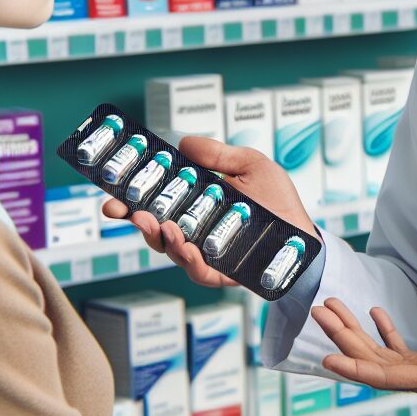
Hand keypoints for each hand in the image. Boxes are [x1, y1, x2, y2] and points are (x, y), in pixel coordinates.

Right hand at [101, 137, 316, 288]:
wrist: (305, 237)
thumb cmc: (278, 200)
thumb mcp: (252, 165)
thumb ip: (219, 155)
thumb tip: (183, 142)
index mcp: (195, 201)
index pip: (155, 197)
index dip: (130, 196)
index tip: (111, 191)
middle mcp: (193, 227)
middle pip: (153, 225)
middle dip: (132, 218)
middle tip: (119, 210)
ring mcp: (204, 252)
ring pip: (171, 249)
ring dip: (159, 237)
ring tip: (160, 225)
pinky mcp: (221, 273)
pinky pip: (199, 271)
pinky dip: (189, 260)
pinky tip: (186, 248)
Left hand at [311, 298, 416, 401]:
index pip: (389, 377)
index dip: (356, 367)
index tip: (328, 356)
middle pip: (377, 364)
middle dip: (345, 339)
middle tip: (321, 312)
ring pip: (384, 357)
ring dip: (358, 333)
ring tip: (335, 309)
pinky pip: (403, 352)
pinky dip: (385, 334)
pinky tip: (376, 315)